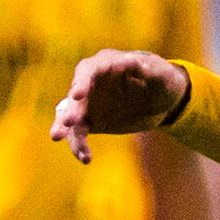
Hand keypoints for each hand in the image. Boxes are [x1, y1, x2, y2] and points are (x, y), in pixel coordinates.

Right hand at [51, 50, 189, 159]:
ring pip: (71, 115)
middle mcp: (91, 82)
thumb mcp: (161, 74)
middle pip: (76, 95)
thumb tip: (135, 61)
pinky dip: (79, 145)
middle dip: (71, 108)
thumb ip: (148, 69)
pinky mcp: (91, 120)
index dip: (81, 82)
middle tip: (67, 122)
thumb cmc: (162, 79)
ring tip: (58, 138)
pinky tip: (85, 158)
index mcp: (105, 64)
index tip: (77, 95)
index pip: (88, 71)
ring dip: (65, 128)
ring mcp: (89, 102)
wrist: (162, 99)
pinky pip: (79, 133)